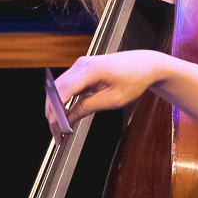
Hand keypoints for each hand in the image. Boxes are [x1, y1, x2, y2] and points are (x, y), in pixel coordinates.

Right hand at [48, 50, 164, 126]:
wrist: (144, 65)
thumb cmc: (133, 79)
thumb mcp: (113, 100)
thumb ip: (88, 108)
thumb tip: (69, 119)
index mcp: (90, 69)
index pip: (63, 90)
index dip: (55, 110)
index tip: (54, 126)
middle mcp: (81, 64)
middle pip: (56, 90)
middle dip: (53, 112)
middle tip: (56, 133)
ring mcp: (80, 66)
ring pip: (59, 89)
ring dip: (57, 108)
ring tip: (59, 128)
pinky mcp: (82, 70)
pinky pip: (67, 87)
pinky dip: (64, 101)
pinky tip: (66, 116)